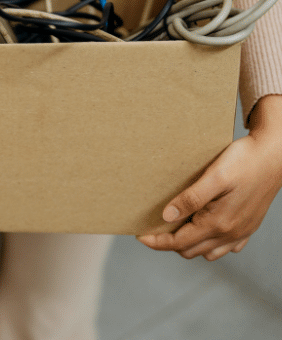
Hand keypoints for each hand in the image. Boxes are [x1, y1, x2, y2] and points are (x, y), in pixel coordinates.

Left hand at [138, 95, 281, 260]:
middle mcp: (230, 233)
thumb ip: (190, 199)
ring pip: (208, 251)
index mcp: (218, 223)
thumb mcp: (214, 176)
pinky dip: (210, 243)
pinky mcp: (249, 226)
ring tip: (175, 227)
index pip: (178, 242)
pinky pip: (227, 247)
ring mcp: (241, 232)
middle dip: (169, 243)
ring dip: (189, 244)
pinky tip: (203, 228)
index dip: (156, 241)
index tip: (139, 235)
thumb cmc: (244, 161)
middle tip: (154, 227)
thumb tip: (167, 217)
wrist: (275, 155)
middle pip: (190, 250)